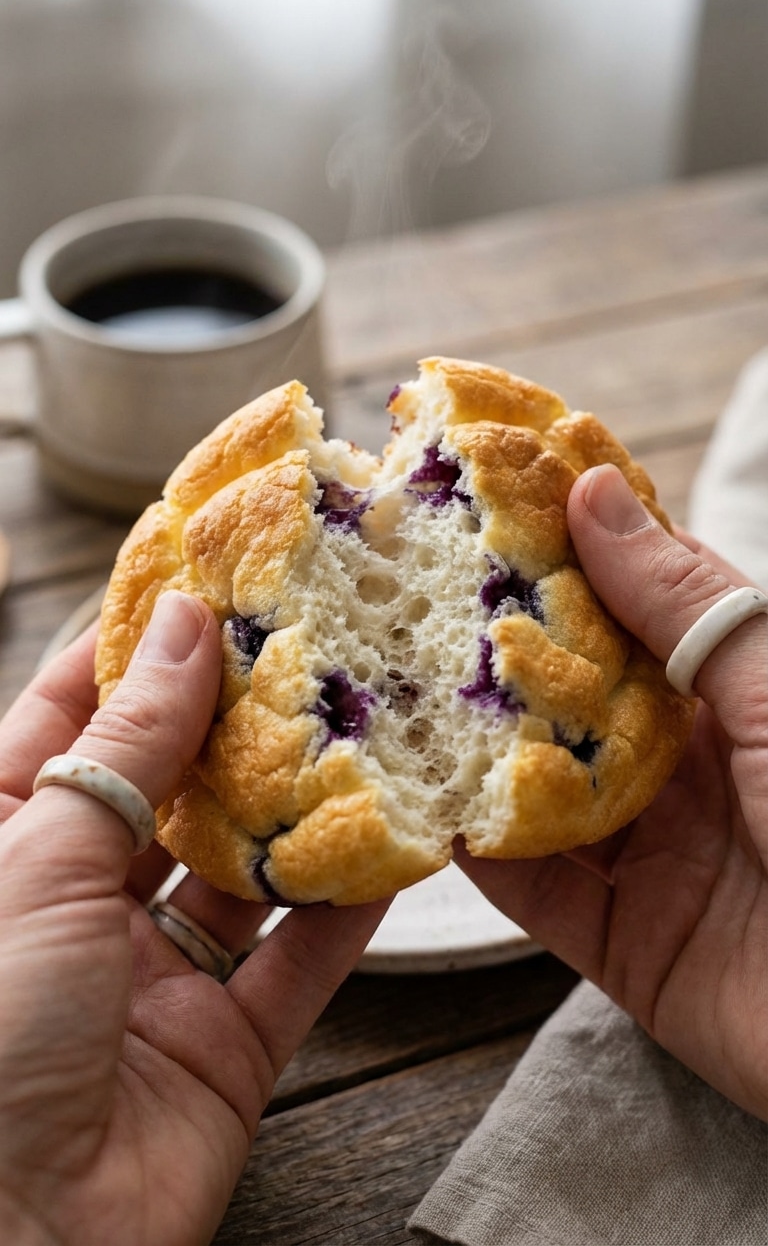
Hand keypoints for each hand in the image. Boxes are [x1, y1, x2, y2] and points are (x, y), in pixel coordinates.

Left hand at [0, 592, 386, 1245]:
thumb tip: (183, 619)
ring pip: (244, 868)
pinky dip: (345, 907)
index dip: (139, 648)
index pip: (75, 720)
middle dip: (240, 715)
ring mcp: (151, 978)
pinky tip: (397, 842)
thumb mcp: (42, 855)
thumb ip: (128, 741)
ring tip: (370, 717)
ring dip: (303, 803)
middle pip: (171, 787)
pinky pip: (297, 963)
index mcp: (3, 844)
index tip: (210, 578)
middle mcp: (76, 904)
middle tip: (314, 634)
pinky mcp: (222, 1048)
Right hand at [457, 463, 767, 1119]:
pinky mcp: (629, 943)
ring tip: (387, 687)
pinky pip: (537, 892)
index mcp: (741, 693)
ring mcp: (658, 853)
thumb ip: (685, 608)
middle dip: (500, 645)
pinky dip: (481, 855)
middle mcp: (694, 764)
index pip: (642, 602)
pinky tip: (421, 808)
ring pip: (544, 787)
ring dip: (473, 748)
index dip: (572, 548)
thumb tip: (595, 492)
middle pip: (578, 693)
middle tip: (409, 587)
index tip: (489, 495)